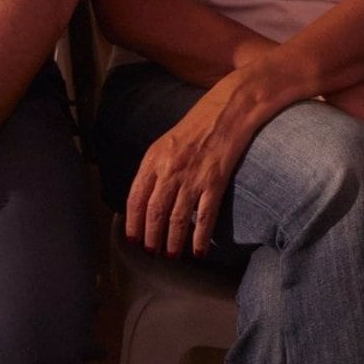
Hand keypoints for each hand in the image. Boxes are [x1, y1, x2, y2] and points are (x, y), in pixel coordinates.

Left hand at [126, 81, 261, 256]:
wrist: (230, 108)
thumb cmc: (199, 124)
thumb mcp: (167, 143)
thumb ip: (155, 168)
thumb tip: (148, 198)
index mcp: (153, 159)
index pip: (136, 199)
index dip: (133, 223)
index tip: (133, 239)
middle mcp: (169, 170)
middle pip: (155, 212)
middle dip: (151, 237)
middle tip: (152, 252)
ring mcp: (193, 177)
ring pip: (178, 218)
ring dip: (173, 241)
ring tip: (172, 256)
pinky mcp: (215, 180)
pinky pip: (205, 215)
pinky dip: (201, 235)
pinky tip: (200, 249)